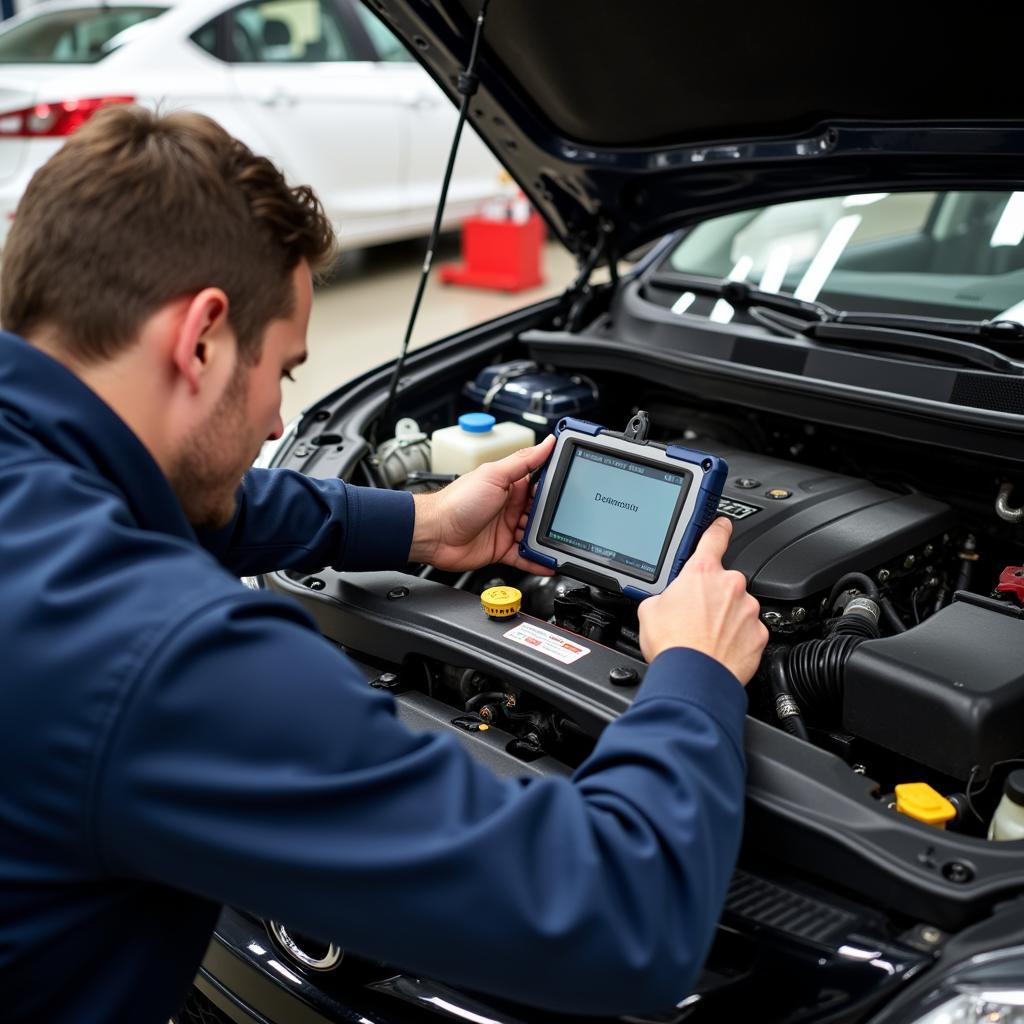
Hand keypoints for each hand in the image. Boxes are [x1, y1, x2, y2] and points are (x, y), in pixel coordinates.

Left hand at [411, 434, 555, 572]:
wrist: (434, 533)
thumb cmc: (457, 502)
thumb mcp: (494, 475)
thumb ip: (524, 460)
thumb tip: (548, 443)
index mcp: (510, 485)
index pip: (541, 484)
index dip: (556, 488)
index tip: (574, 490)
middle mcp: (510, 506)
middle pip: (542, 512)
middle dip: (554, 518)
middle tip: (568, 521)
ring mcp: (507, 529)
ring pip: (536, 535)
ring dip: (547, 540)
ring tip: (561, 542)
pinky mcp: (502, 549)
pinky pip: (525, 557)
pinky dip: (538, 562)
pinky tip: (550, 564)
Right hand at [637, 517, 767, 684]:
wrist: (694, 678)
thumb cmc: (672, 644)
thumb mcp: (649, 610)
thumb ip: (663, 596)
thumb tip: (665, 601)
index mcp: (702, 572)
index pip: (715, 537)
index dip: (718, 527)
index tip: (722, 524)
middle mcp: (730, 585)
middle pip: (723, 583)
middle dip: (712, 597)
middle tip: (695, 618)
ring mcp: (748, 609)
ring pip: (737, 608)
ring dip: (725, 619)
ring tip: (705, 638)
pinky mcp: (759, 633)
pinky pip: (749, 631)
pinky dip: (737, 638)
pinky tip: (719, 649)